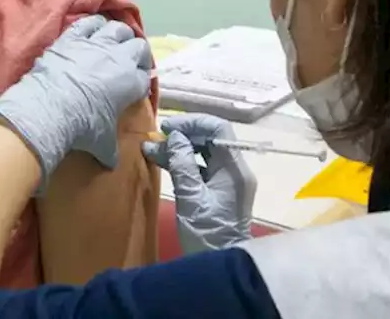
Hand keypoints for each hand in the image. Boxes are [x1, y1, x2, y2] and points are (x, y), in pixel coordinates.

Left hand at [0, 15, 152, 191]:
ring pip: (117, 28)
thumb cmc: (82, 128)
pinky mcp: (73, 37)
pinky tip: (92, 29)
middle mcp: (119, 58)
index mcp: (132, 82)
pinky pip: (90, 22)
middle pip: (138, 45)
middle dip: (136, 52)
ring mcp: (96, 43)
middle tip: (127, 61)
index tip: (135, 85)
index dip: (142, 79)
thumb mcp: (101, 142)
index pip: (146, 75)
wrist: (48, 111)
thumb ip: (110, 149)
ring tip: (112, 42)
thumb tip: (111, 163)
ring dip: (118, 34)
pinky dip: (94, 24)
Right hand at [143, 114, 256, 253]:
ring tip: (153, 149)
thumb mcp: (190, 199)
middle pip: (212, 139)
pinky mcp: (220, 191)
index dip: (194, 123)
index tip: (168, 128)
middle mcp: (236, 170)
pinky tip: (161, 161)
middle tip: (157, 138)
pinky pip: (202, 167)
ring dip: (180, 149)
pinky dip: (183, 162)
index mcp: (235, 170)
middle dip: (184, 135)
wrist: (220, 266)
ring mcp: (229, 181)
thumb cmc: (207, 234)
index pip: (219, 130)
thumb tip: (174, 137)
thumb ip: (182, 165)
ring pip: (205, 152)